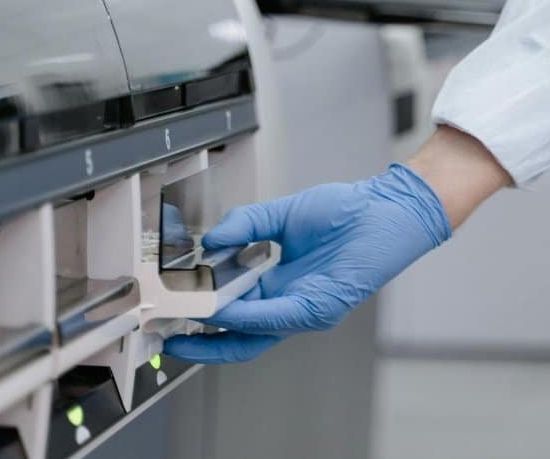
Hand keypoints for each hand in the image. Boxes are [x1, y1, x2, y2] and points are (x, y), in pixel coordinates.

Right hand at [164, 163, 451, 362]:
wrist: (384, 208)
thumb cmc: (344, 212)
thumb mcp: (281, 216)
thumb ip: (243, 226)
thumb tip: (208, 240)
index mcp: (276, 285)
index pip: (232, 313)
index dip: (201, 315)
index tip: (171, 309)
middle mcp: (288, 305)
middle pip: (237, 336)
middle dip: (200, 341)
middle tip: (165, 334)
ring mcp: (304, 311)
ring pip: (251, 333)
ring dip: (216, 329)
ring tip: (185, 320)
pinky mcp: (320, 308)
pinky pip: (276, 319)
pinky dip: (247, 317)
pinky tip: (224, 310)